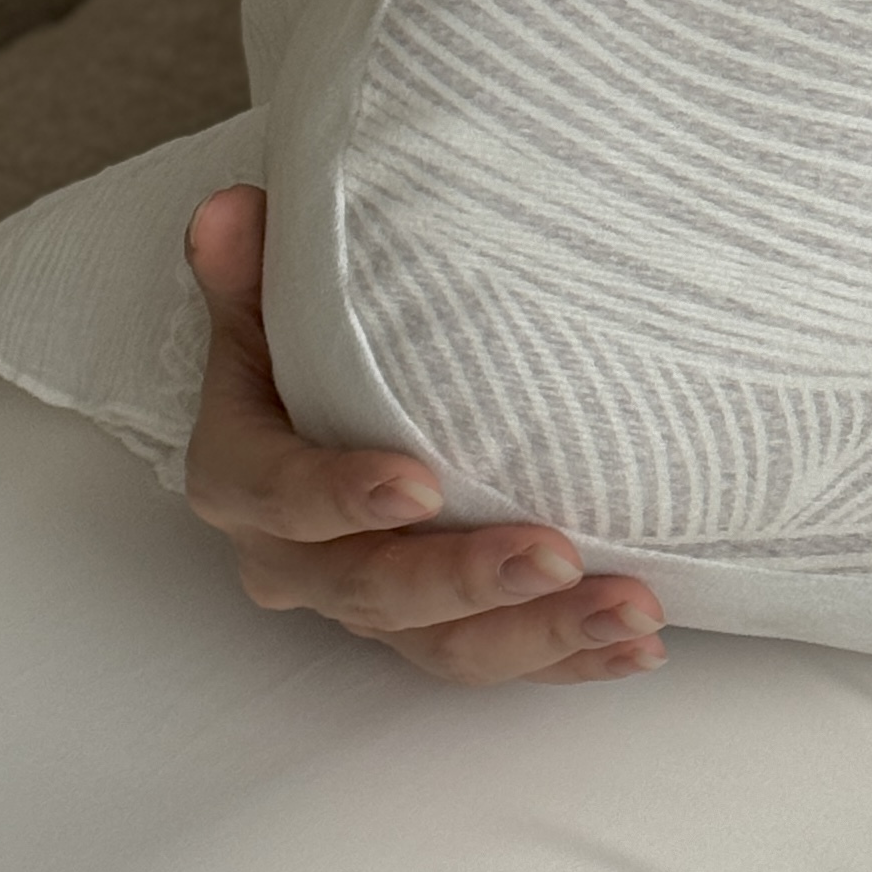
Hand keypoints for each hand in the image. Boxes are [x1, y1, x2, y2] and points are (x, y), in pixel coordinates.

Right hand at [182, 186, 666, 685]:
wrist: (319, 398)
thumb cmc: (300, 339)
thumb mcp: (267, 297)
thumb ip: (253, 270)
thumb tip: (233, 214)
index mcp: (245, 477)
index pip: (283, 497)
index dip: (343, 498)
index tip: (419, 483)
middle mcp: (299, 561)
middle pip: (377, 590)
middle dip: (470, 579)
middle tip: (557, 555)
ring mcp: (371, 606)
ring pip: (448, 644)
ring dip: (544, 634)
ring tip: (634, 613)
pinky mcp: (436, 628)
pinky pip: (502, 656)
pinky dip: (573, 657)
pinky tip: (639, 647)